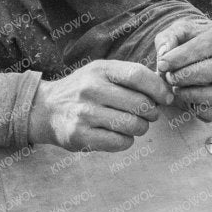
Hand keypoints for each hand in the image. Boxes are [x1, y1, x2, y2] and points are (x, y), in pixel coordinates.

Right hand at [28, 60, 171, 151]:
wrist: (45, 109)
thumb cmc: (82, 90)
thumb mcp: (101, 73)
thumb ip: (130, 77)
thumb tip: (165, 90)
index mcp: (100, 70)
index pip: (138, 75)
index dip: (158, 88)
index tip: (166, 98)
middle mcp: (91, 89)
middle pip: (140, 103)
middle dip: (152, 112)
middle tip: (149, 114)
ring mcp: (84, 113)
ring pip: (132, 125)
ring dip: (141, 128)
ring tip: (135, 125)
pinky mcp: (79, 136)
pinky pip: (119, 142)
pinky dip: (126, 141)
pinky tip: (121, 135)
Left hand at [155, 19, 211, 122]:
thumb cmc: (195, 43)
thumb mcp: (182, 32)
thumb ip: (169, 38)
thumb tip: (164, 55)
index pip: (207, 45)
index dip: (182, 56)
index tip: (162, 64)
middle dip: (185, 77)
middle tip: (169, 78)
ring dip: (190, 96)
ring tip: (177, 90)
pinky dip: (203, 112)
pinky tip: (191, 104)